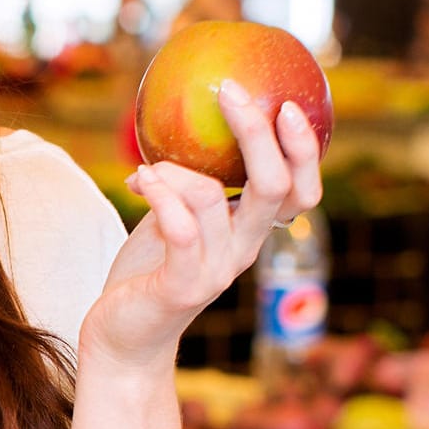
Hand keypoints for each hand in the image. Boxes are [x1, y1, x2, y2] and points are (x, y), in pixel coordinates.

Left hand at [82, 79, 323, 375]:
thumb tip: (180, 110)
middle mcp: (244, 249)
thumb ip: (188, 178)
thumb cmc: (151, 268)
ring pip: (212, 197)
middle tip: (233, 91)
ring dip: (175, 169)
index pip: (301, 191)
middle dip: (259, 134)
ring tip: (147, 168)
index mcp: (250, 231)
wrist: (125, 336)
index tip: (287, 103)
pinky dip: (161, 195)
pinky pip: (181, 229)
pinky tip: (139, 180)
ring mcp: (217, 270)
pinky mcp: (183, 286)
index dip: (304, 149)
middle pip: (275, 187)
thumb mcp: (175, 213)